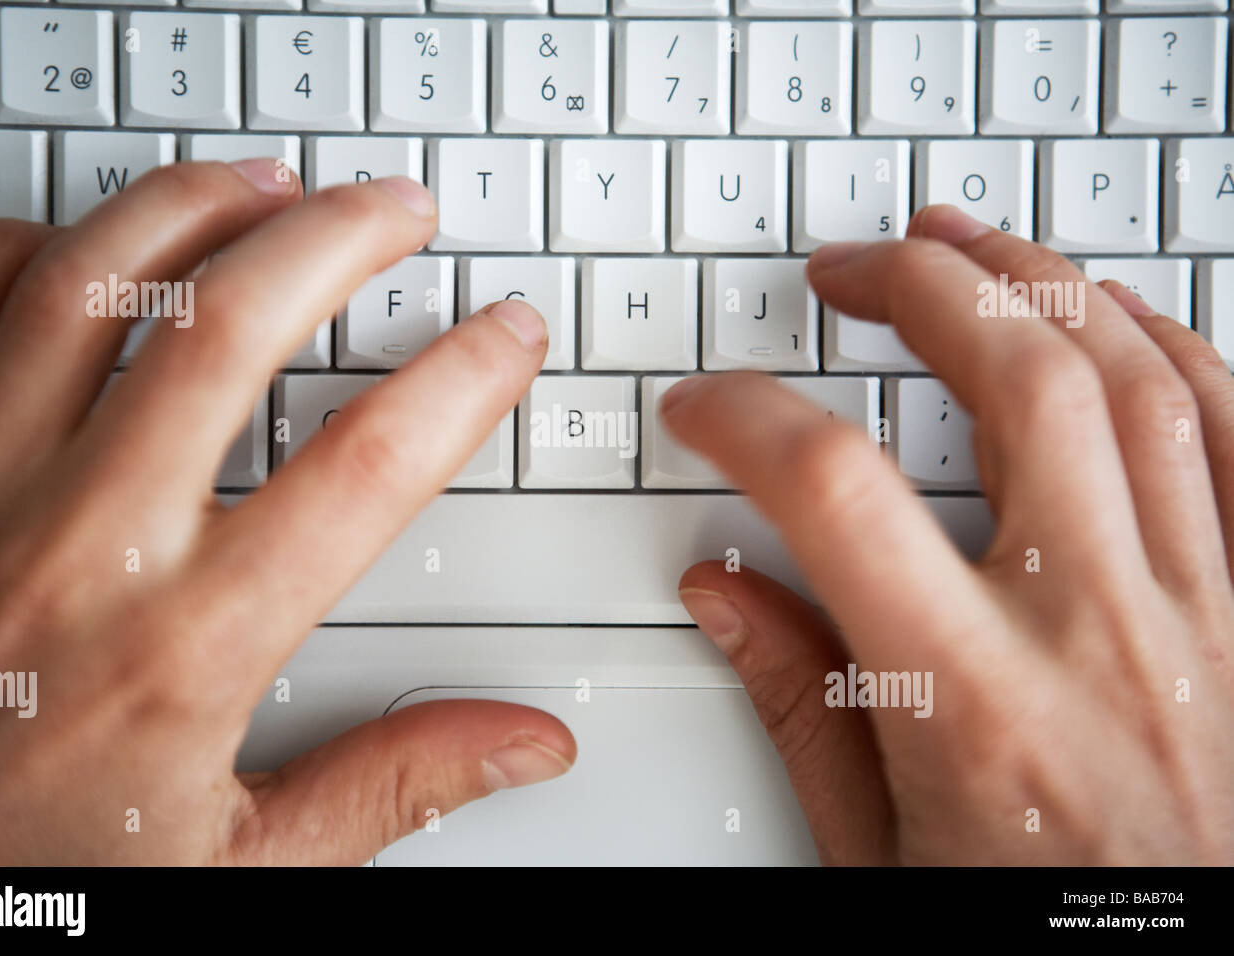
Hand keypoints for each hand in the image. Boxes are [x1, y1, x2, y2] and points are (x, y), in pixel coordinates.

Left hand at [0, 161, 572, 864]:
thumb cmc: (30, 883)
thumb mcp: (239, 865)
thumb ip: (392, 786)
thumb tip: (519, 744)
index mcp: (188, 649)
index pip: (368, 469)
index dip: (462, 380)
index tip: (505, 337)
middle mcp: (79, 552)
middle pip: (229, 330)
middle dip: (338, 239)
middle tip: (400, 210)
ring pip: (91, 289)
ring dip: (193, 210)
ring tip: (267, 185)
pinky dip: (19, 251)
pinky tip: (85, 244)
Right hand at [665, 205, 1233, 864]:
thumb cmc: (1033, 921)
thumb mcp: (876, 844)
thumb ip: (798, 703)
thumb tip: (725, 593)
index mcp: (976, 703)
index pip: (835, 495)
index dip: (747, 419)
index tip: (708, 408)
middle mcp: (1099, 636)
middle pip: (1016, 383)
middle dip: (917, 290)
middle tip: (852, 271)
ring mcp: (1202, 615)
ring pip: (1136, 384)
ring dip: (1040, 284)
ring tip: (966, 244)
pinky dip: (1174, 350)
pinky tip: (1113, 314)